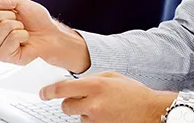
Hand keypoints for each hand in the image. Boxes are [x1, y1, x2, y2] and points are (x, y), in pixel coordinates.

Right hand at [0, 0, 80, 66]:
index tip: (13, 4)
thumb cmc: (35, 19)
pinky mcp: (4, 56)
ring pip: (3, 27)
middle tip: (19, 20)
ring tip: (23, 30)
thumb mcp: (16, 2)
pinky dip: (22, 35)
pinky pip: (11, 38)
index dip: (0, 2)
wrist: (49, 33)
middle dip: (11, 14)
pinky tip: (24, 40)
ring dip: (19, 26)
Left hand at [40, 72, 175, 122]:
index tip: (44, 93)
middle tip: (80, 99)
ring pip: (78, 116)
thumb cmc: (133, 93)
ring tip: (103, 106)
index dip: (49, 91)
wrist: (149, 111)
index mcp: (95, 86)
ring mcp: (95, 119)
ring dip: (85, 111)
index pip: (63, 88)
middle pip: (66, 105)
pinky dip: (93, 119)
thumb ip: (92, 78)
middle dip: (70, 102)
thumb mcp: (113, 76)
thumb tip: (75, 82)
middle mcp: (93, 104)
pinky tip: (106, 113)